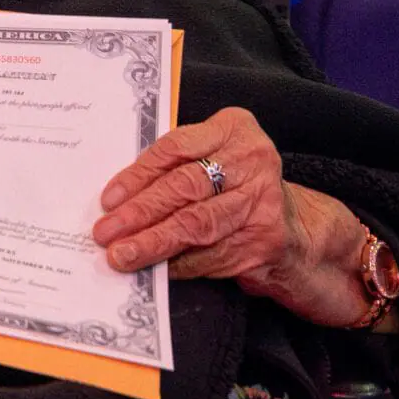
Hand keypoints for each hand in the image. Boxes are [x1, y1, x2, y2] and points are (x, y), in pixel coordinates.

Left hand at [92, 108, 370, 326]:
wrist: (292, 225)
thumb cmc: (233, 184)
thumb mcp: (211, 157)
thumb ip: (173, 165)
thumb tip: (116, 199)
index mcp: (233, 129)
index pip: (175, 148)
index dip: (138, 175)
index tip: (108, 199)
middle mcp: (252, 161)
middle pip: (184, 187)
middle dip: (140, 212)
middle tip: (106, 231)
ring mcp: (263, 201)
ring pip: (197, 224)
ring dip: (153, 243)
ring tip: (122, 255)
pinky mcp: (266, 239)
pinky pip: (212, 254)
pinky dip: (178, 263)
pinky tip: (155, 268)